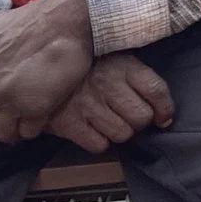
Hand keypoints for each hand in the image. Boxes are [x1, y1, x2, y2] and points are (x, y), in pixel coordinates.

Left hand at [0, 0, 95, 141]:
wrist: (62, 21)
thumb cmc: (26, 22)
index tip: (3, 94)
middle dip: (1, 113)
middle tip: (19, 103)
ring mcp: (9, 102)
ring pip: (3, 132)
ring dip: (14, 128)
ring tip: (27, 120)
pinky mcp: (34, 109)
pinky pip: (28, 132)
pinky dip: (34, 127)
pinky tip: (42, 115)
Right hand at [37, 54, 176, 154]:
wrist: (36, 66)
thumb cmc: (84, 64)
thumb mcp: (113, 56)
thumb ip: (138, 77)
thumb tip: (164, 115)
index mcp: (123, 65)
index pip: (156, 90)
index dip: (164, 109)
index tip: (162, 118)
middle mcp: (108, 85)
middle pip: (141, 117)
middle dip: (137, 121)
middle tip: (125, 115)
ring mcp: (88, 105)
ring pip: (122, 134)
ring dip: (118, 132)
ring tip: (106, 120)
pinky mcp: (69, 123)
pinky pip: (98, 145)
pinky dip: (97, 141)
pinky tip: (90, 129)